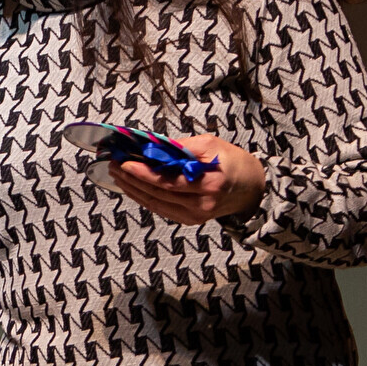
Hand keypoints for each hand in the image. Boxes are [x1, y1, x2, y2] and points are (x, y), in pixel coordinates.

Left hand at [109, 133, 264, 223]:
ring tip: (117, 175)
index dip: (143, 173)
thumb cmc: (233, 162)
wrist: (252, 188)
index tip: (124, 162)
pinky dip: (144, 198)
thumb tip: (151, 145)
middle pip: (157, 194)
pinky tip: (132, 188)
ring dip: (133, 190)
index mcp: (208, 184)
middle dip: (132, 180)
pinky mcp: (190, 220)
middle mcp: (201, 205)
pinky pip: (161, 209)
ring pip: (155, 204)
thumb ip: (180, 147)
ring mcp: (195, 216)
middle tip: (114, 165)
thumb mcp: (210, 145)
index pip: (168, 181)